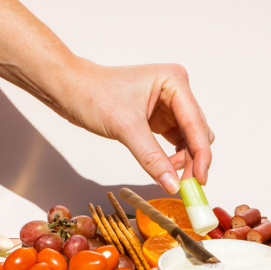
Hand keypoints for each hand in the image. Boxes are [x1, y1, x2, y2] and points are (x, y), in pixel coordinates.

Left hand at [56, 59, 213, 193]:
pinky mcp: (159, 117)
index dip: (201, 156)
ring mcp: (169, 104)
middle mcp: (176, 91)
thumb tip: (173, 184)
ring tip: (172, 178)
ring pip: (190, 139)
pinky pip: (177, 142)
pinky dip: (174, 158)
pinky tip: (166, 169)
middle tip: (185, 187)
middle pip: (197, 133)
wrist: (69, 89)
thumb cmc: (92, 94)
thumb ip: (152, 158)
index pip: (196, 124)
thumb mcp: (125, 128)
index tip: (199, 182)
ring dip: (186, 161)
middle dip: (193, 160)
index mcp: (174, 82)